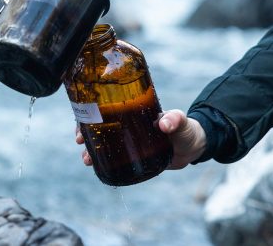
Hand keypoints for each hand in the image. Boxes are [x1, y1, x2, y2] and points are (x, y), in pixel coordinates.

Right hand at [75, 109, 206, 168]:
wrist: (193, 147)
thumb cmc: (186, 128)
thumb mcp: (181, 121)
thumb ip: (175, 120)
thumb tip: (164, 124)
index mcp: (133, 109)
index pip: (105, 106)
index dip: (89, 112)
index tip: (81, 120)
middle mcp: (126, 123)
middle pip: (98, 124)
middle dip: (84, 132)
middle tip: (79, 141)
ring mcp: (128, 140)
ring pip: (103, 142)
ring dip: (90, 149)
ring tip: (86, 159)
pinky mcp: (132, 156)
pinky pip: (113, 157)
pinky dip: (102, 160)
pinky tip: (95, 166)